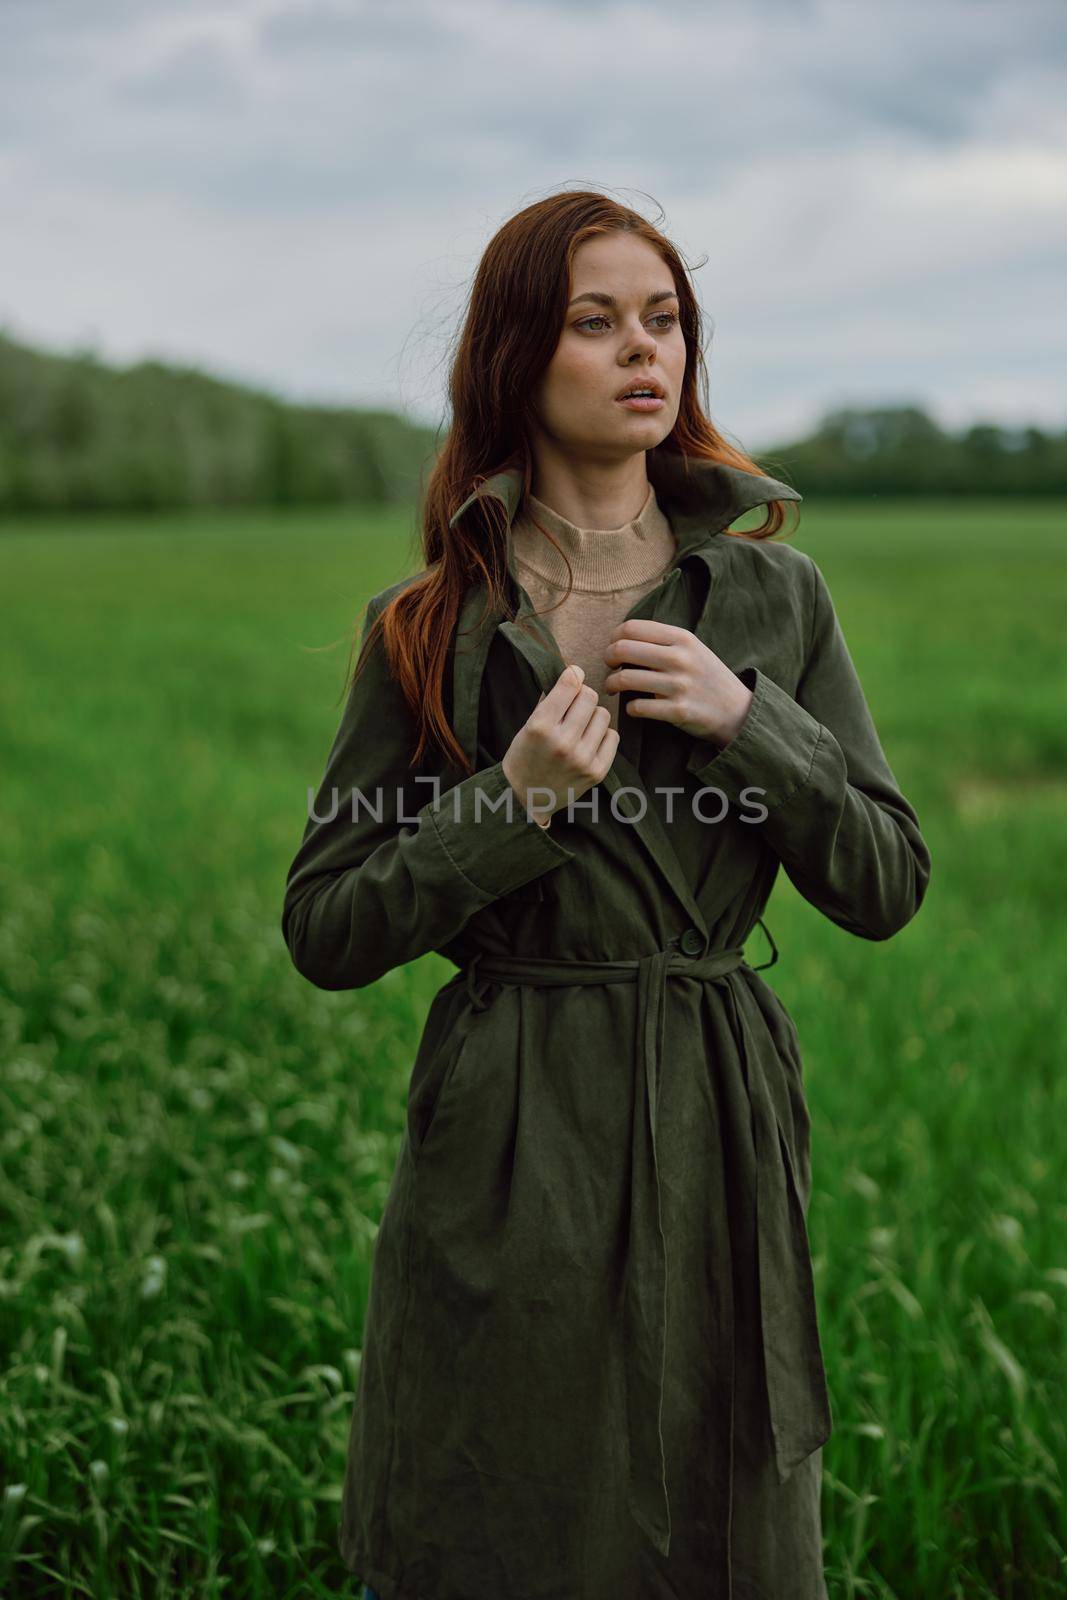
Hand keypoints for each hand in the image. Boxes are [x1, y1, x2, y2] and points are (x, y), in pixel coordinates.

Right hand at [501, 664, 618, 826]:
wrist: (526, 798)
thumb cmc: (525, 756)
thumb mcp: (528, 725)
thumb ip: (551, 700)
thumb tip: (575, 672)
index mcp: (540, 726)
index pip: (570, 684)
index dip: (573, 675)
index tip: (573, 676)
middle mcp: (563, 742)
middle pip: (590, 696)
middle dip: (582, 697)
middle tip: (573, 707)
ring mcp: (582, 759)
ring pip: (603, 714)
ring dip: (592, 716)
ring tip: (579, 727)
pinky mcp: (596, 772)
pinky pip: (613, 735)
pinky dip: (602, 734)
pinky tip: (589, 741)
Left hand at [602, 618, 752, 746]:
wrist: (737, 710)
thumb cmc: (706, 677)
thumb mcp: (692, 649)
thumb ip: (662, 640)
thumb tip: (621, 637)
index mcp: (682, 638)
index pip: (631, 628)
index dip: (614, 637)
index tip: (613, 648)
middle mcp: (680, 658)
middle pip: (623, 649)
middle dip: (608, 658)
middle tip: (609, 666)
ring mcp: (680, 685)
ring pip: (625, 679)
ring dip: (612, 684)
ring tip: (613, 687)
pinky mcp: (678, 711)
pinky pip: (638, 707)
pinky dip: (630, 708)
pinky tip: (633, 706)